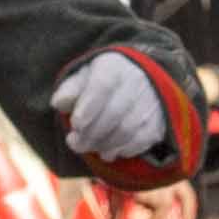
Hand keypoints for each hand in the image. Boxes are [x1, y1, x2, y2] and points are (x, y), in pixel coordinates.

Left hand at [55, 50, 174, 164]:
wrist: (143, 78)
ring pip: (127, 130)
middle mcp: (137, 82)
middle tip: (76, 143)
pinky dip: (123, 150)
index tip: (75, 124)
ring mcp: (151, 103)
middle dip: (91, 134)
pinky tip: (110, 151)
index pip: (102, 87)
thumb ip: (70, 89)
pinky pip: (141, 141)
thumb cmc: (106, 80)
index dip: (87, 109)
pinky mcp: (159, 122)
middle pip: (113, 113)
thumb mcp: (85, 76)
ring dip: (105, 145)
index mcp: (114, 67)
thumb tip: (59, 104)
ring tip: (91, 148)